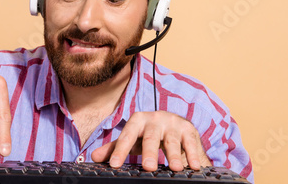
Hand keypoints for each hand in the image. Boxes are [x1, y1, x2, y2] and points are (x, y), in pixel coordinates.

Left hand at [91, 111, 210, 170]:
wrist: (173, 124)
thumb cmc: (148, 134)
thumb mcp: (133, 139)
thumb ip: (115, 147)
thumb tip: (94, 157)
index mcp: (138, 120)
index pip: (127, 136)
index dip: (120, 150)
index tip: (115, 164)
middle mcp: (155, 119)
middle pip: (151, 137)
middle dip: (150, 152)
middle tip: (149, 166)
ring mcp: (172, 123)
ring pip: (172, 140)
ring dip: (174, 155)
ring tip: (174, 168)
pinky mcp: (188, 129)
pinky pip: (190, 143)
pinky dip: (192, 155)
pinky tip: (193, 166)